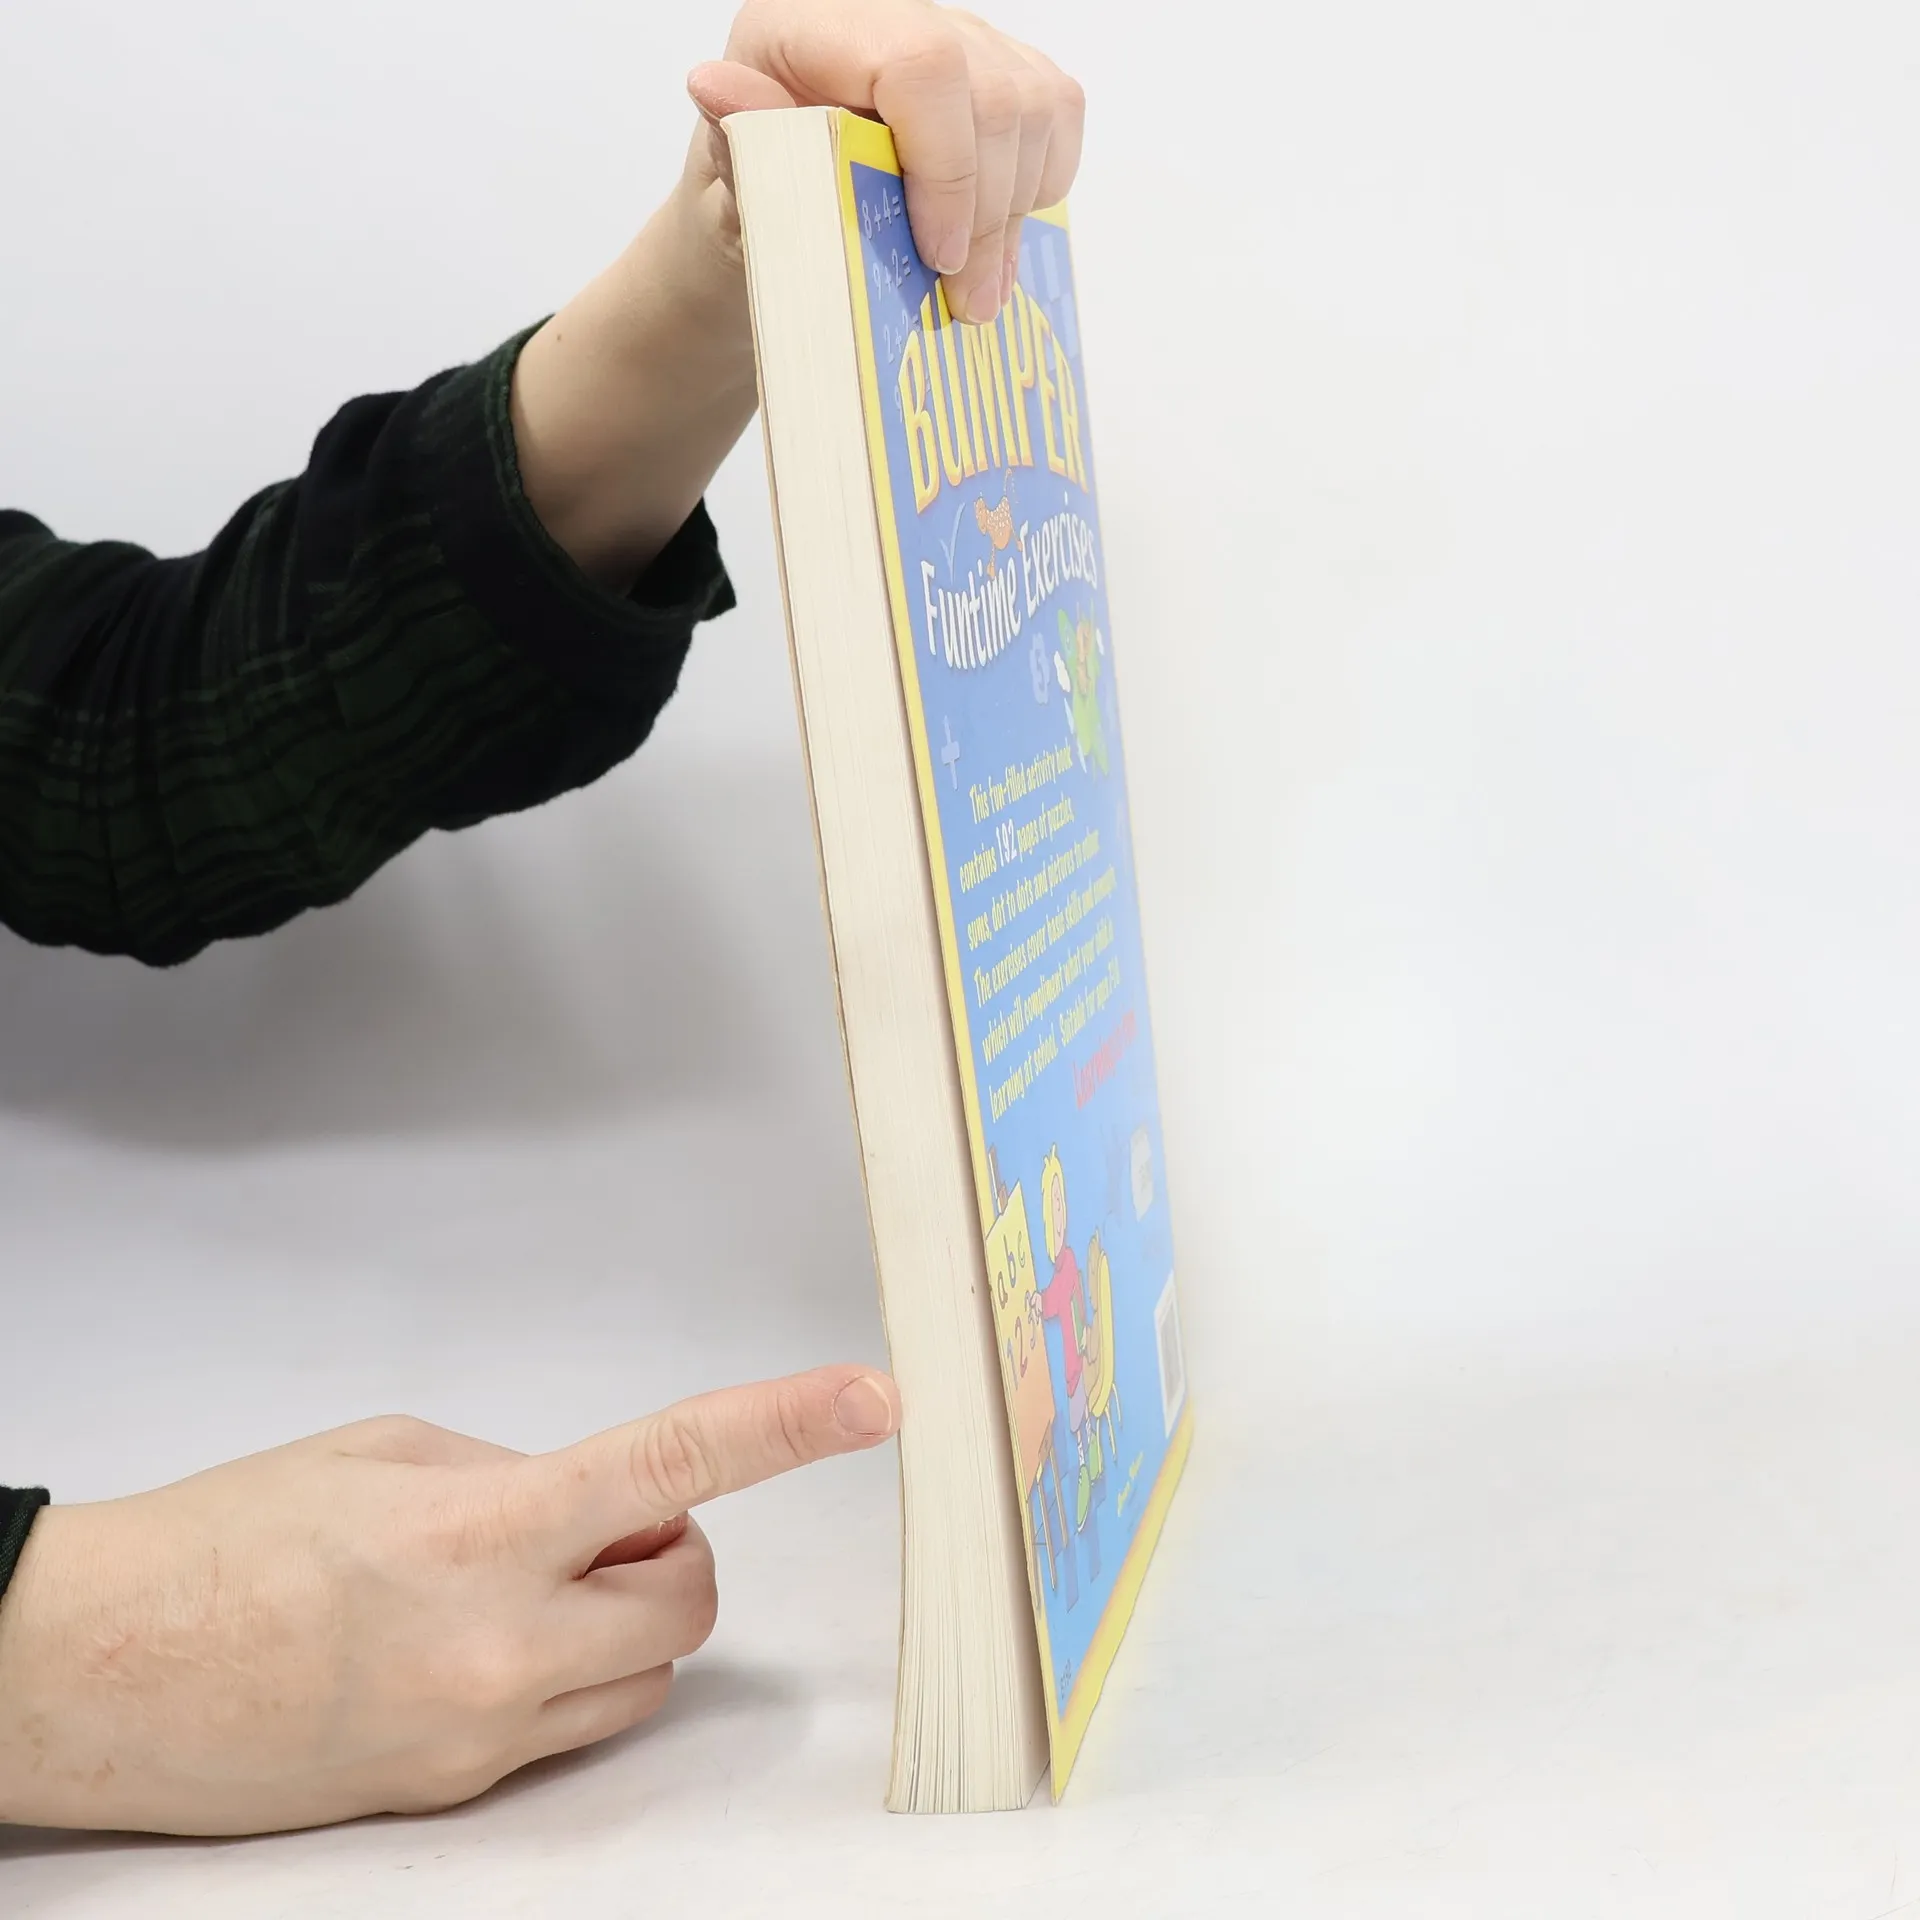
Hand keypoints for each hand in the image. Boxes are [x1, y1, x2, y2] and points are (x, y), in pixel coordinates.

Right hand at [0, 1365, 899, 1835]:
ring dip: (621, 1619)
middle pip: (690, 1602)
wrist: (93, 1673)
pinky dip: (561, 1675)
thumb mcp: (385, 1451)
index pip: (676, 1466)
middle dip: (673, 1554)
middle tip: (597, 1526)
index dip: (788, 1424)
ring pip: (644, 1678)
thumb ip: (518, 1471)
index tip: (871, 1399)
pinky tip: (465, 1645)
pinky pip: (570, 1729)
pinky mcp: (455, 1796)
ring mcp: (482, 1737)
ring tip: (513, 1586)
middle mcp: (501, 1647)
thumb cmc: (226, 1539)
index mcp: (483, 1530)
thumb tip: (605, 1505)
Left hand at [510, 1, 1083, 585]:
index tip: (938, 255)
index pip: (921, 67)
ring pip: (1037, 110)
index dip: (947, 169)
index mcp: (814, 24)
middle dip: (988, 217)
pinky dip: (1039, 187)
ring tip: (978, 290)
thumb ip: (735, 137)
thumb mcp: (728, 181)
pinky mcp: (1001, 71)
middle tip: (965, 301)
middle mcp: (894, 13)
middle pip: (994, 99)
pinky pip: (1057, 116)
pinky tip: (997, 233)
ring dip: (1014, 216)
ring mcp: (958, 38)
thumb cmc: (750, 196)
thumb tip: (713, 89)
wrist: (772, 208)